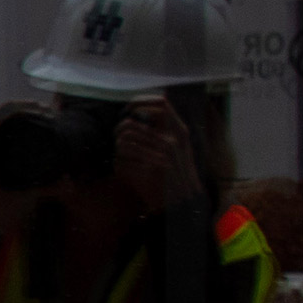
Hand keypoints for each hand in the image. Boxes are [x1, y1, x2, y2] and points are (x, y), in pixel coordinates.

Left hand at [108, 95, 199, 213]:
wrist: (184, 200)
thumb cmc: (176, 171)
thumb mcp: (178, 145)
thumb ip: (166, 126)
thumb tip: (154, 102)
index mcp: (180, 131)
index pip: (162, 104)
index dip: (140, 101)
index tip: (128, 108)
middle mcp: (172, 141)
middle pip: (131, 125)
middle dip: (119, 129)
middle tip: (118, 134)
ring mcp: (162, 155)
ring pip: (123, 141)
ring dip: (118, 146)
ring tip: (121, 151)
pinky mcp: (149, 171)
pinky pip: (121, 160)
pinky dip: (119, 163)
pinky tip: (124, 167)